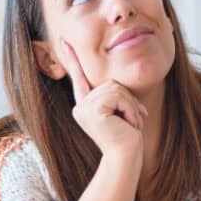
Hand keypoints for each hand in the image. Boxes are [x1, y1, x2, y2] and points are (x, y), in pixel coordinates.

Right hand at [56, 39, 147, 158]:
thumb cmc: (127, 138)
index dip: (72, 59)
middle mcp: (81, 106)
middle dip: (128, 100)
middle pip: (110, 83)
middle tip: (134, 121)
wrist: (125, 158)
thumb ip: (116, 97)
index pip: (79, 79)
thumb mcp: (121, 113)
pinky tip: (128, 124)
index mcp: (85, 105)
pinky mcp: (92, 110)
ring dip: (131, 106)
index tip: (66, 42)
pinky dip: (130, 108)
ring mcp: (84, 108)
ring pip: (116, 88)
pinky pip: (118, 95)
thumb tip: (116, 86)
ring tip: (131, 124)